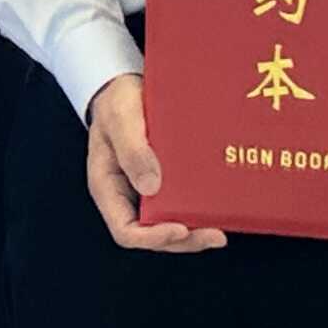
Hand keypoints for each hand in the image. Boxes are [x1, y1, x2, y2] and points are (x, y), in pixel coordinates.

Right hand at [86, 75, 223, 252]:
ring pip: (167, 224)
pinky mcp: (163, 181)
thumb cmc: (117, 101)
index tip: (180, 229)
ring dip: (193, 231)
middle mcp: (126, 196)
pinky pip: (177, 205)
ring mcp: (145, 191)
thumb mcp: (121, 119)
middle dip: (183, 240)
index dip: (153, 238)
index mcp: (108, 188)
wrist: (125, 87)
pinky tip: (216, 209)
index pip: (126, 230)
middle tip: (214, 235)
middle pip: (151, 234)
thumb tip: (151, 187)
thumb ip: (132, 150)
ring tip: (219, 231)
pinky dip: (195, 211)